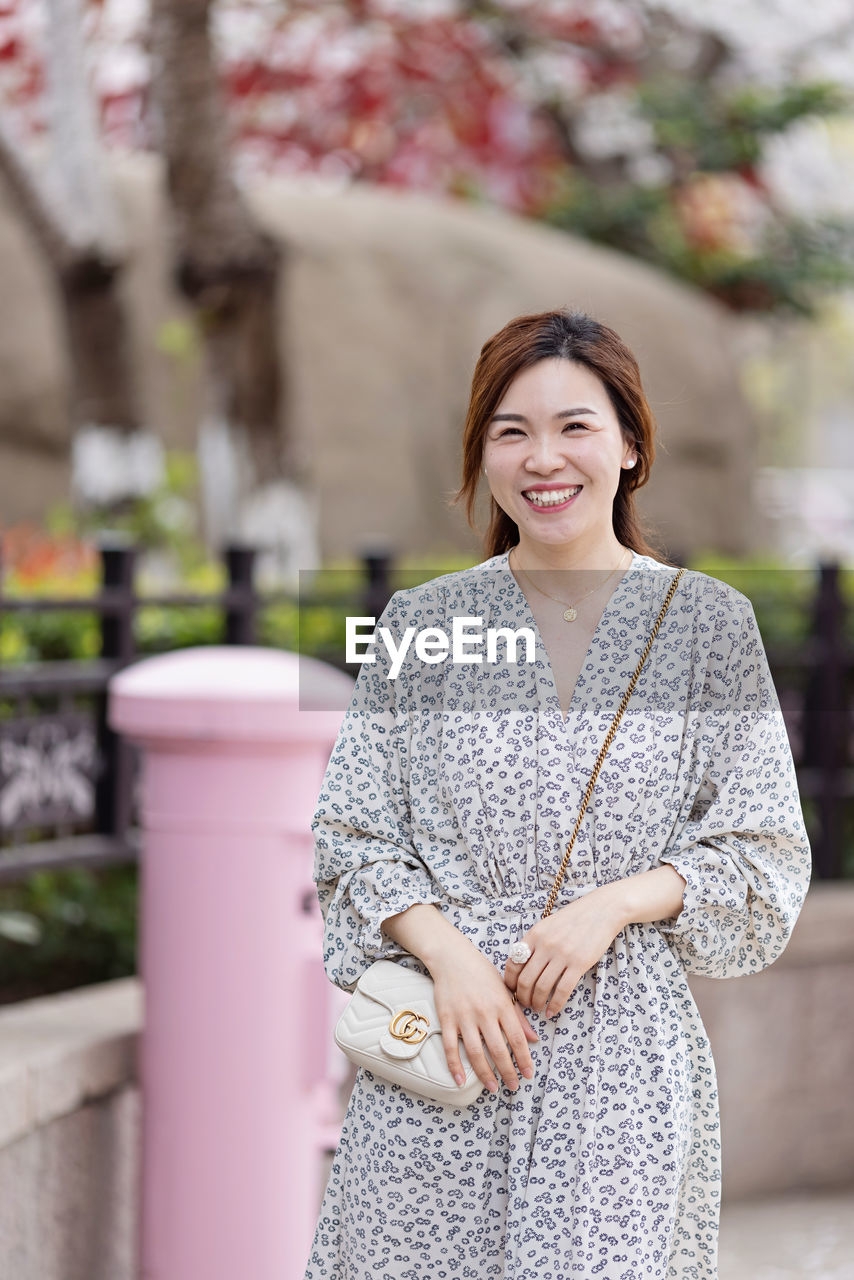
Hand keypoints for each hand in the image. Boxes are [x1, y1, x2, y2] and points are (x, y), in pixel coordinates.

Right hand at [428, 941, 539, 1094]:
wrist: (452, 957)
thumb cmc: (481, 972)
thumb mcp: (505, 990)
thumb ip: (518, 1016)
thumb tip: (534, 1039)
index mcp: (502, 1005)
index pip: (517, 1038)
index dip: (524, 1059)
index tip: (528, 1074)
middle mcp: (484, 1012)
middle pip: (498, 1049)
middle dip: (508, 1072)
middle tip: (513, 1086)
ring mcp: (464, 1016)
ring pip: (476, 1052)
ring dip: (485, 1074)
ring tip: (493, 1087)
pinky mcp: (447, 1018)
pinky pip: (451, 1047)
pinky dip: (455, 1065)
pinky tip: (460, 1080)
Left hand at [503, 888, 625, 1017]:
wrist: (601, 910)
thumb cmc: (574, 919)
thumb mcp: (548, 925)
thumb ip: (535, 943)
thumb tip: (521, 966)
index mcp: (534, 935)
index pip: (513, 964)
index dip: (510, 982)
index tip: (512, 991)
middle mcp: (545, 945)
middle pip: (525, 980)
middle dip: (522, 997)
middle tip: (525, 1004)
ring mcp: (562, 954)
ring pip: (542, 988)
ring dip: (537, 1003)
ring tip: (538, 1008)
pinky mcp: (579, 963)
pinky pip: (562, 990)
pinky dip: (555, 1005)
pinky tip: (552, 1011)